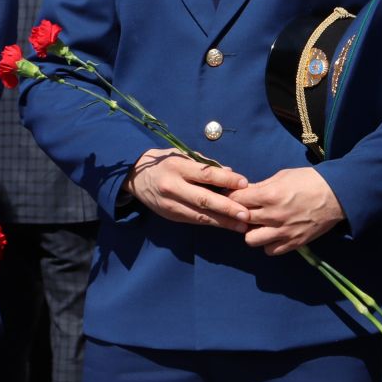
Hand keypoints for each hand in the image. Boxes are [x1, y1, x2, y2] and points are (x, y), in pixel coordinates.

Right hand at [125, 149, 249, 230]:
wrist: (135, 177)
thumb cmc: (165, 162)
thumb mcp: (182, 155)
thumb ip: (205, 164)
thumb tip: (229, 172)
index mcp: (177, 167)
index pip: (206, 174)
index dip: (226, 179)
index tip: (245, 183)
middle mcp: (173, 187)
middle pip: (204, 199)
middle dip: (227, 208)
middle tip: (246, 214)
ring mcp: (170, 204)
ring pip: (200, 215)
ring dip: (223, 222)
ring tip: (241, 226)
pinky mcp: (170, 216)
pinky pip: (194, 220)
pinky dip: (211, 223)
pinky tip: (225, 225)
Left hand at [230, 167, 345, 255]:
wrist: (336, 195)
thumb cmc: (309, 181)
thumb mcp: (282, 176)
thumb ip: (261, 186)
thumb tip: (244, 192)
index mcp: (269, 195)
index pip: (236, 200)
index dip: (232, 197)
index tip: (234, 196)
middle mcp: (273, 215)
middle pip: (241, 220)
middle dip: (240, 214)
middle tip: (245, 210)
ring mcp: (283, 232)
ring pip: (251, 240)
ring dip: (251, 231)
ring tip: (259, 224)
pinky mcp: (293, 243)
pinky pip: (270, 250)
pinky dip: (268, 243)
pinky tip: (272, 234)